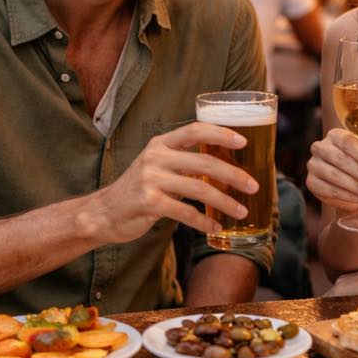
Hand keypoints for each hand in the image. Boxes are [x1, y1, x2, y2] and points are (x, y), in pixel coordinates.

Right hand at [90, 122, 258, 242]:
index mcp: (161, 144)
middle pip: (204, 161)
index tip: (243, 142)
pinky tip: (216, 227)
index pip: (195, 130)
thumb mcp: (158, 167)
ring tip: (241, 211)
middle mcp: (156, 157)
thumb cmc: (140, 190)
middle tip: (253, 186)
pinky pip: (185, 212)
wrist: (104, 212)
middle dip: (233, 174)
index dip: (220, 133)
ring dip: (224, 201)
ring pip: (199, 188)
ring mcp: (150, 179)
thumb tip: (226, 167)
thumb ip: (185, 163)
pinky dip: (204, 222)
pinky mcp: (148, 203)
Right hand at [306, 128, 357, 211]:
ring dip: (355, 187)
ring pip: (334, 176)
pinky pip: (329, 190)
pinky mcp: (311, 182)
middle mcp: (320, 147)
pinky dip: (347, 196)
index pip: (347, 141)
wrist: (347, 188)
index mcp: (335, 135)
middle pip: (340, 159)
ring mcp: (313, 165)